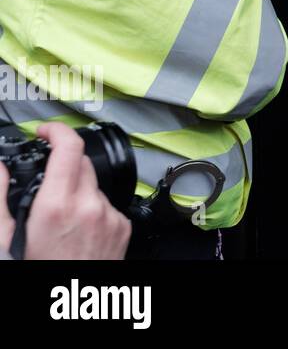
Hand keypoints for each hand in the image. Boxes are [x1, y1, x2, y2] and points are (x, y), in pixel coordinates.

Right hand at [0, 122, 130, 259]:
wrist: (72, 308)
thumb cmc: (36, 272)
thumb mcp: (4, 240)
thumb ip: (0, 197)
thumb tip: (0, 169)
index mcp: (57, 207)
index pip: (68, 148)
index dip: (56, 131)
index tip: (46, 131)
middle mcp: (89, 207)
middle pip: (81, 163)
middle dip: (63, 165)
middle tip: (45, 184)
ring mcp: (110, 217)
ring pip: (94, 186)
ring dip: (78, 191)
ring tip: (59, 220)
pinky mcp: (123, 228)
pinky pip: (107, 205)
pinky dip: (92, 209)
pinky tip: (77, 231)